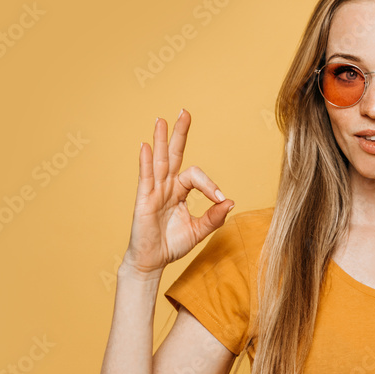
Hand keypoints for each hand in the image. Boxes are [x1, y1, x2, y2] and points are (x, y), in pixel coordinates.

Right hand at [122, 109, 234, 275]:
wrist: (152, 261)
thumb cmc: (172, 244)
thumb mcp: (199, 231)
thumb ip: (213, 217)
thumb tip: (229, 202)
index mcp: (180, 191)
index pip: (196, 176)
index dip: (210, 185)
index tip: (219, 198)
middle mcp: (167, 186)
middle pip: (174, 155)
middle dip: (180, 134)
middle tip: (185, 112)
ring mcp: (154, 191)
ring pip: (159, 161)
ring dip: (161, 140)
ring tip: (161, 120)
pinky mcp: (144, 200)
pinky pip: (146, 178)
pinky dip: (146, 162)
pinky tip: (146, 146)